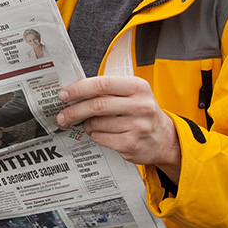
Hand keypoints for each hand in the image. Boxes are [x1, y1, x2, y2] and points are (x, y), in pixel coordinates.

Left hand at [56, 76, 180, 180]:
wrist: (165, 139)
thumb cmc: (142, 113)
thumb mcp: (134, 94)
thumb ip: (109, 90)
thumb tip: (74, 92)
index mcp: (138, 87)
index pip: (103, 84)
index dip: (79, 89)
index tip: (63, 94)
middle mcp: (140, 105)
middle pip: (97, 105)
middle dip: (74, 111)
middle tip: (61, 116)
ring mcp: (137, 126)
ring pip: (97, 124)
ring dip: (86, 125)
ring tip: (87, 124)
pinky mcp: (131, 144)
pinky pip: (101, 138)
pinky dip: (95, 135)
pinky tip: (99, 133)